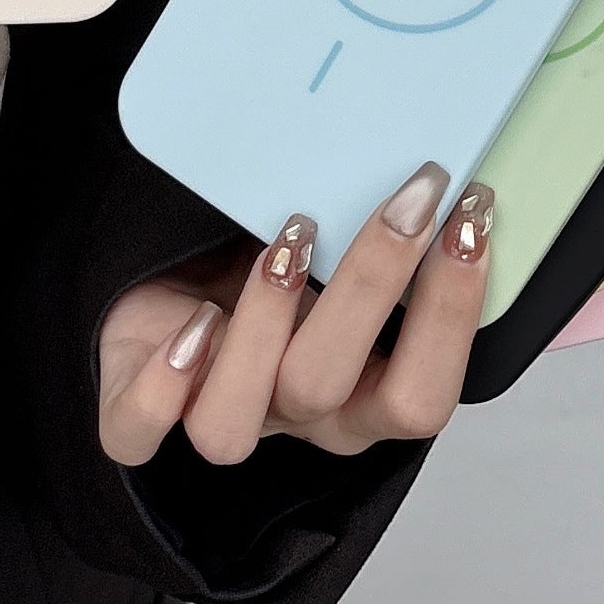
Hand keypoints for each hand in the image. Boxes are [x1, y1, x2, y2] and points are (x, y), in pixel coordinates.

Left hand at [98, 163, 491, 463]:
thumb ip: (393, 238)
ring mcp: (213, 414)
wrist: (180, 277)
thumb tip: (457, 171)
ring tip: (288, 242)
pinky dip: (160, 388)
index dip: (452, 315)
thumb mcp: (345, 250)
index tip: (471, 215)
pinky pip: (136, 432)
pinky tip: (193, 322)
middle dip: (374, 287)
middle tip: (406, 204)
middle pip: (328, 388)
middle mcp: (290, 416)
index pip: (420, 397)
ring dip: (262, 328)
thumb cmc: (280, 263)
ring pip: (233, 422)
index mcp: (356, 397)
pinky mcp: (131, 410)